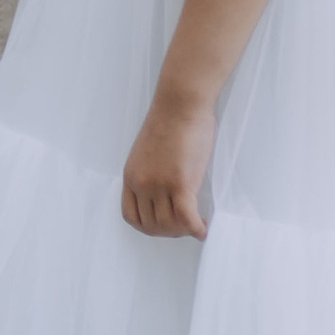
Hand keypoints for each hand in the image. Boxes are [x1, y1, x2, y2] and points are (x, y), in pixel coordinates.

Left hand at [121, 96, 211, 238]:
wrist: (180, 103)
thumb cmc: (171, 121)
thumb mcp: (148, 152)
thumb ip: (150, 173)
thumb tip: (162, 193)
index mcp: (131, 176)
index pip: (132, 217)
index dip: (150, 227)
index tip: (165, 225)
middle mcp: (141, 183)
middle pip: (152, 225)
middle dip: (170, 231)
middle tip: (186, 225)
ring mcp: (159, 184)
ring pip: (170, 225)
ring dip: (184, 231)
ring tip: (196, 223)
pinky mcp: (180, 182)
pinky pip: (186, 218)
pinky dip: (196, 228)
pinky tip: (203, 229)